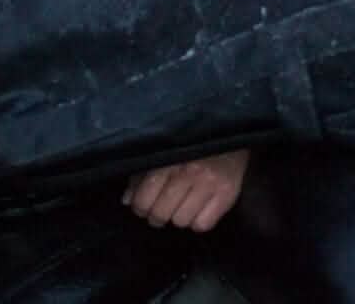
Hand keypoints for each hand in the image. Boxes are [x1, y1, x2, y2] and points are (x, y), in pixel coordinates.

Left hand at [123, 149, 249, 231]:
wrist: (225, 130)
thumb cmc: (187, 140)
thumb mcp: (160, 150)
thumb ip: (141, 173)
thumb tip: (127, 200)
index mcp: (167, 159)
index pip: (146, 196)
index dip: (139, 207)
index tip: (139, 207)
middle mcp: (188, 172)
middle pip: (162, 212)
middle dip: (154, 216)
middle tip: (156, 213)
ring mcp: (209, 185)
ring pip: (181, 221)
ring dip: (175, 218)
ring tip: (177, 208)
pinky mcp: (227, 195)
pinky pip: (203, 225)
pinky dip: (195, 223)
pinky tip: (194, 211)